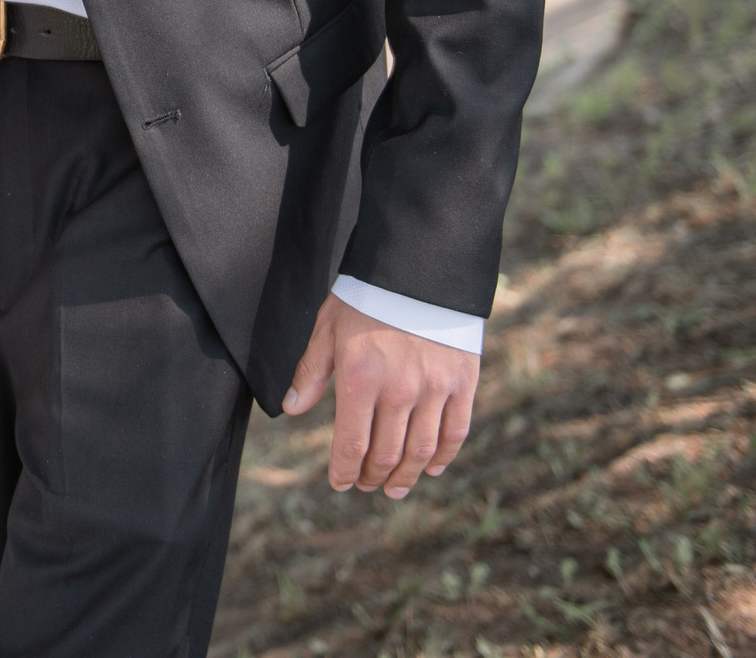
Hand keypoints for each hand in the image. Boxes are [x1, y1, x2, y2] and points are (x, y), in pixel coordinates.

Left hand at [282, 293, 478, 498]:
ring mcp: (434, 389)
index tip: (339, 483)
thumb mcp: (328, 328)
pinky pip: (455, 431)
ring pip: (421, 451)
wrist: (419, 267)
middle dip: (372, 477)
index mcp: (360, 379)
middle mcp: (399, 391)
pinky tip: (431, 468)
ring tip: (394, 488)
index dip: (344, 471)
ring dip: (406, 476)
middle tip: (365, 485)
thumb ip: (312, 371)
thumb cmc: (367, 297)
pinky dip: (443, 456)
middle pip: (386, 454)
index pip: (351, 444)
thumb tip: (292, 409)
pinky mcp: (463, 382)